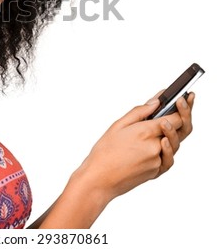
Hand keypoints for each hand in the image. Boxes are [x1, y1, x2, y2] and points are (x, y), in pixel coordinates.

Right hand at [78, 93, 194, 201]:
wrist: (100, 179)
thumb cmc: (104, 152)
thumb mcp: (118, 125)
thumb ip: (139, 112)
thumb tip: (155, 102)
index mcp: (145, 132)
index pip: (174, 118)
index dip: (180, 108)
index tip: (180, 101)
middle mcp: (155, 147)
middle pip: (178, 131)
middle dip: (179, 119)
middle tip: (177, 110)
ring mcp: (158, 161)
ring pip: (173, 144)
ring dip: (169, 134)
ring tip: (159, 127)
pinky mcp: (157, 171)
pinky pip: (168, 158)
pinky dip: (165, 149)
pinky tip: (157, 144)